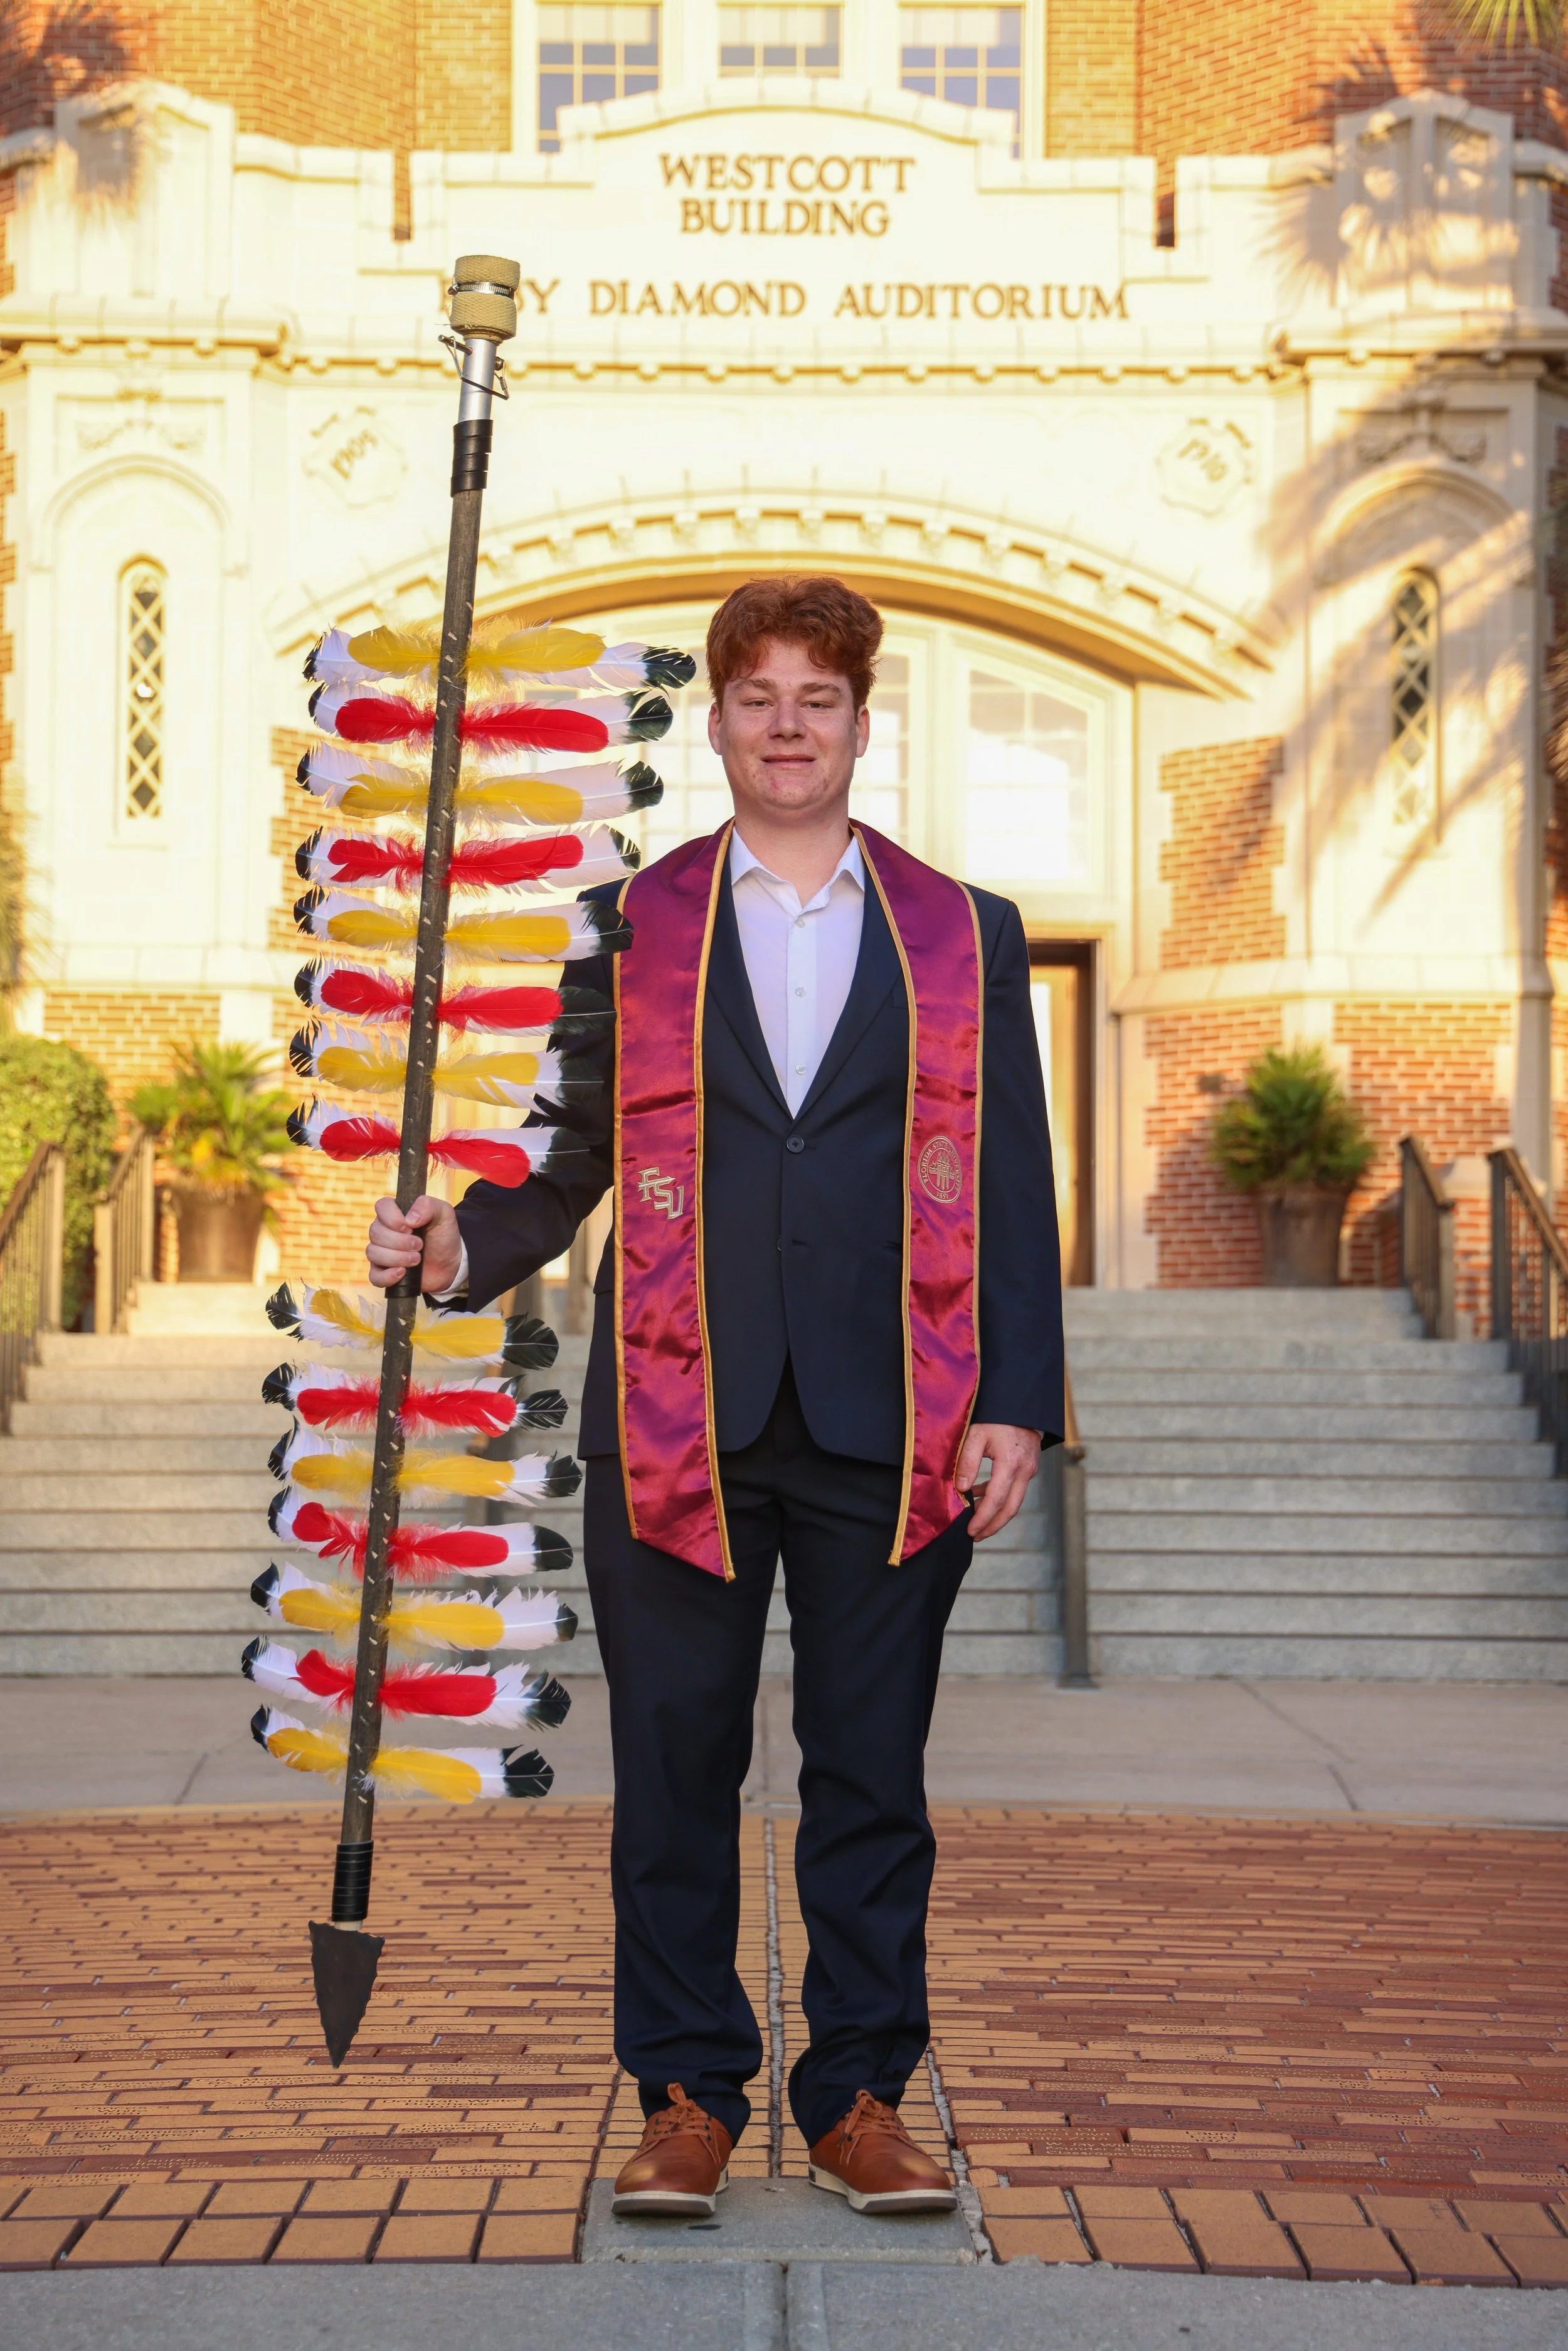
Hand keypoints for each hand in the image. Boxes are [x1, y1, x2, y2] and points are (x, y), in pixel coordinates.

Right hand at [366, 1195, 462, 1293]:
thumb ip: (428, 1206)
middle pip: (376, 1232)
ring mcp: (381, 1252)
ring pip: (373, 1253)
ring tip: (417, 1259)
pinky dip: (387, 1276)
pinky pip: (374, 1276)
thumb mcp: (444, 1214)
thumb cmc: (443, 1236)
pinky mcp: (383, 1272)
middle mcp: (384, 1230)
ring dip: (397, 1258)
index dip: (393, 1218)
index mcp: (395, 1212)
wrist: (451, 1263)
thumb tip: (409, 1219)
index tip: (411, 1227)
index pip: (381, 1206)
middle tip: (420, 1245)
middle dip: (400, 1242)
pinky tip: (402, 1273)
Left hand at [957, 1422, 1039, 1540]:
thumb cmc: (995, 1417)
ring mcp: (1029, 1470)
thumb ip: (967, 1462)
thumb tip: (961, 1489)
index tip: (971, 1531)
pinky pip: (1014, 1489)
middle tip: (976, 1536)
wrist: (1019, 1403)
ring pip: (1014, 1501)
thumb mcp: (975, 1435)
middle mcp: (1025, 1470)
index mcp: (1011, 1463)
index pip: (996, 1500)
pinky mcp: (1028, 1467)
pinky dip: (998, 1497)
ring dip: (995, 1514)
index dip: (983, 1518)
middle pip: (1010, 1508)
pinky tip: (978, 1495)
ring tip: (975, 1521)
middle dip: (993, 1525)